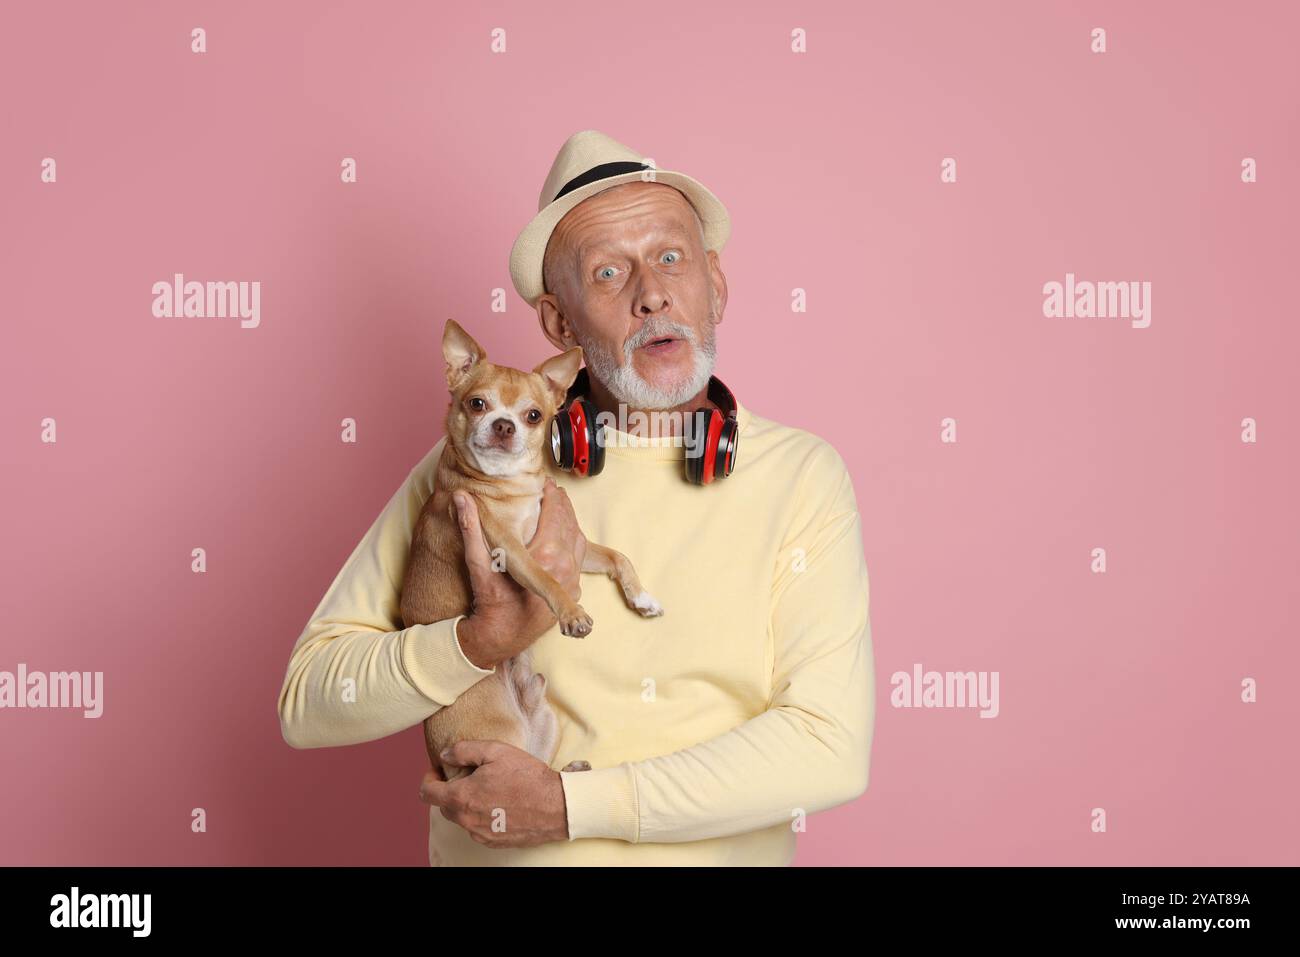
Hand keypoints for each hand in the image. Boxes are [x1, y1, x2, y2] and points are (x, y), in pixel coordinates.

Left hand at [417, 741, 569, 847]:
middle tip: (469, 776)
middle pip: (445, 806)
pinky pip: (478, 827)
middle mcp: (467, 820)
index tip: (438, 771)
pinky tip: (500, 803)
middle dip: (451, 790)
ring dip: (468, 804)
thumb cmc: (527, 777)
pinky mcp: (494, 842)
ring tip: (489, 789)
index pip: (428, 793)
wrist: (556, 806)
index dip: (429, 779)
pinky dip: (482, 815)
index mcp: (462, 797)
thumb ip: (464, 751)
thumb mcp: (495, 751)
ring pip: (462, 817)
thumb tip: (445, 755)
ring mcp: (480, 833)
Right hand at [454, 478, 585, 668]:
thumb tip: (461, 497)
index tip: (545, 483)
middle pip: (571, 524)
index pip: (557, 513)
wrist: (499, 638)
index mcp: (547, 556)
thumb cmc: (489, 601)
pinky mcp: (574, 591)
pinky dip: (571, 543)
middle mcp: (566, 568)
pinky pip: (578, 559)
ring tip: (558, 508)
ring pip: (578, 540)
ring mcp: (573, 581)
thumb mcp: (477, 564)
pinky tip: (560, 536)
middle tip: (552, 490)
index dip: (551, 495)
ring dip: (569, 522)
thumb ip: (470, 528)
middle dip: (562, 505)